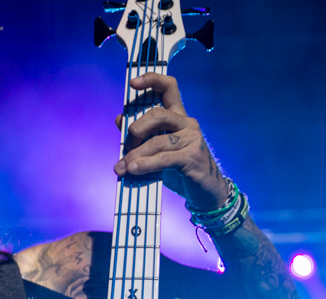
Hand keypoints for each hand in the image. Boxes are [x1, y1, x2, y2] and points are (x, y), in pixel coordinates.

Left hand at [114, 73, 228, 211]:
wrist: (205, 190)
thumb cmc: (180, 169)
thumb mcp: (159, 150)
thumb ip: (142, 135)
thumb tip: (119, 119)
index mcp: (179, 116)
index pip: (169, 88)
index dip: (152, 80)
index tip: (133, 83)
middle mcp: (187, 123)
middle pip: (158, 114)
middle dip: (136, 130)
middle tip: (125, 147)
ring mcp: (191, 139)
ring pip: (157, 142)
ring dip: (135, 155)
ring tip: (121, 167)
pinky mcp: (192, 157)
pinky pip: (163, 159)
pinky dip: (146, 165)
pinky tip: (134, 170)